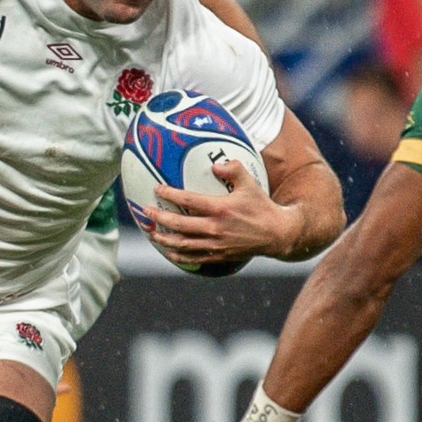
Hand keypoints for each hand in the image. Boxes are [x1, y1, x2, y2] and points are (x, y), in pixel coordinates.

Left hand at [145, 159, 297, 266]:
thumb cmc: (261, 206)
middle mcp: (215, 228)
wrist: (276, 234)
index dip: (170, 194)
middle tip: (146, 212)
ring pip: (183, 244)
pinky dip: (179, 255)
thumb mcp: (250, 183)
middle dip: (160, 218)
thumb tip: (215, 164)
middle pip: (180, 224)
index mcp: (220, 209)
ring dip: (165, 239)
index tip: (157, 188)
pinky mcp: (219, 255)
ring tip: (152, 233)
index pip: (189, 200)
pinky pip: (194, 257)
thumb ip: (233, 169)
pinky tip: (169, 251)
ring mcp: (216, 244)